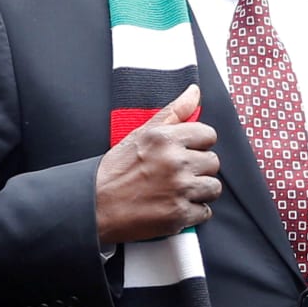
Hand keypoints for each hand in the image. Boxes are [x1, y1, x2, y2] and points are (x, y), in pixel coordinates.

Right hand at [94, 84, 220, 243]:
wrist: (94, 207)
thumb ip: (173, 112)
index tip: (185, 152)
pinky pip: (205, 211)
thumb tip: (194, 91)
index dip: (198, 144)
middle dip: (198, 168)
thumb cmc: (115, 170)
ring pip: (213, 187)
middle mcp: (175, 162)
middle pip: (213, 162)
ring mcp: (179, 189)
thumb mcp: (140, 134)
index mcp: (165, 139)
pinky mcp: (179, 215)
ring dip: (199, 191)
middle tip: (176, 174)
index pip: (209, 135)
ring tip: (177, 191)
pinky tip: (173, 206)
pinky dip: (192, 212)